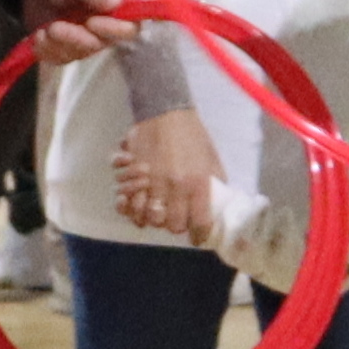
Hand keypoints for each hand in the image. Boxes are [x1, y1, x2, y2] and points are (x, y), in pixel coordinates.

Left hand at [18, 0, 144, 66]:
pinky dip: (47, 50)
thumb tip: (114, 2)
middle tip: (56, 27)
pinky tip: (38, 35)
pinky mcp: (66, 49)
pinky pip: (60, 59)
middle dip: (78, 38)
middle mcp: (106, 26)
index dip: (116, 29)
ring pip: (79, 53)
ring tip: (44, 29)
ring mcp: (86, 40)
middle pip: (103, 44)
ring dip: (58, 43)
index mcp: (116, 4)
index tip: (92, 22)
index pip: (130, 26)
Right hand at [114, 105, 224, 241]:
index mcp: (198, 182)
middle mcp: (175, 186)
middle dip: (174, 225)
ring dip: (150, 218)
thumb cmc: (191, 134)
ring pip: (147, 218)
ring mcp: (152, 181)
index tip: (197, 237)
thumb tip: (220, 202)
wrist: (165, 111)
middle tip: (175, 218)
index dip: (199, 235)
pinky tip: (137, 203)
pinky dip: (130, 207)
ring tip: (155, 210)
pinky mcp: (133, 175)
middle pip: (172, 225)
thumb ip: (215, 183)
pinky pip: (128, 203)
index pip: (200, 223)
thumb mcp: (211, 159)